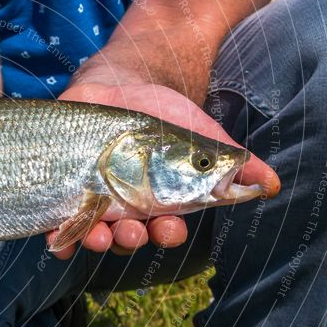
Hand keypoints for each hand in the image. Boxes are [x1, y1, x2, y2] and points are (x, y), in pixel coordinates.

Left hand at [48, 79, 279, 259]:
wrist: (116, 85)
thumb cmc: (161, 113)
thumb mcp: (199, 135)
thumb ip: (231, 160)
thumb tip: (271, 184)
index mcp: (160, 203)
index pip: (165, 230)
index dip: (168, 234)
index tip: (170, 227)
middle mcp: (126, 210)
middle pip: (128, 239)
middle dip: (131, 240)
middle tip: (131, 231)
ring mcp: (93, 202)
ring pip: (94, 236)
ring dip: (97, 241)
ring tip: (99, 234)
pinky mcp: (63, 191)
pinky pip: (57, 225)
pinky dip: (57, 237)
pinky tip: (57, 239)